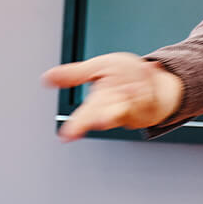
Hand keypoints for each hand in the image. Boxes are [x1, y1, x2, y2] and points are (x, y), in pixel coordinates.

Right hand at [40, 53, 183, 141]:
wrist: (156, 78)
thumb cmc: (126, 76)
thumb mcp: (98, 67)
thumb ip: (74, 74)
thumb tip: (45, 78)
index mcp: (97, 101)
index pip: (83, 115)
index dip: (75, 126)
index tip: (65, 136)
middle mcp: (112, 108)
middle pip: (100, 117)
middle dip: (95, 120)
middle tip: (90, 124)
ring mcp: (131, 109)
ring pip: (121, 114)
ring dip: (114, 115)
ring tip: (107, 116)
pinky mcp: (147, 107)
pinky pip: (142, 103)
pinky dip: (139, 96)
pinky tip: (138, 91)